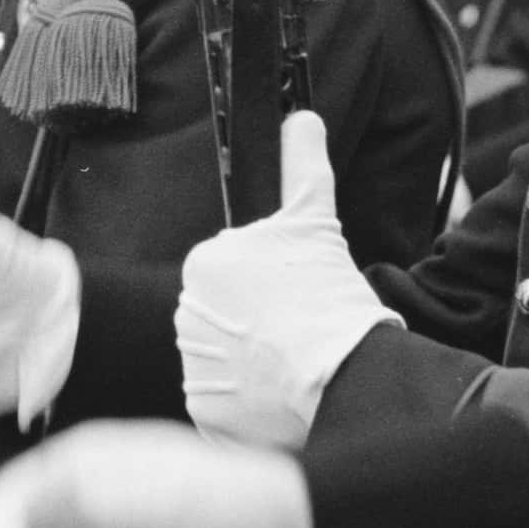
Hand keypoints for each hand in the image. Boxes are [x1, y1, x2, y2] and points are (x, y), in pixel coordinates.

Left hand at [176, 112, 399, 449]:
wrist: (343, 374)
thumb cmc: (330, 298)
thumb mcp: (316, 223)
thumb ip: (304, 168)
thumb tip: (302, 117)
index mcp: (205, 262)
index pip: (230, 274)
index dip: (268, 287)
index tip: (295, 298)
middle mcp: (185, 312)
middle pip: (224, 317)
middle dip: (257, 324)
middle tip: (298, 331)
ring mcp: (192, 365)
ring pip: (223, 360)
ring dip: (253, 363)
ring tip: (294, 364)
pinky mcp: (204, 410)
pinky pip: (223, 403)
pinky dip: (249, 404)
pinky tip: (281, 395)